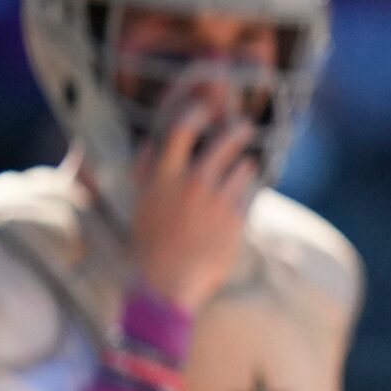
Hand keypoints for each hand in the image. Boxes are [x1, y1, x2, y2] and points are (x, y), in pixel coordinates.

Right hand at [127, 94, 259, 309]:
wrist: (168, 282)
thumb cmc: (151, 242)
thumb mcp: (142, 202)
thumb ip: (149, 171)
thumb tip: (153, 145)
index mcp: (163, 177)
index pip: (180, 129)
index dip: (195, 113)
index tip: (205, 109)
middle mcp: (192, 184)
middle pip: (224, 143)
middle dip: (238, 131)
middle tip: (243, 126)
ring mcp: (217, 202)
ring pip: (243, 169)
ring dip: (244, 166)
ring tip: (242, 167)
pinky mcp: (236, 220)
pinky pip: (247, 196)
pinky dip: (245, 194)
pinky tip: (239, 199)